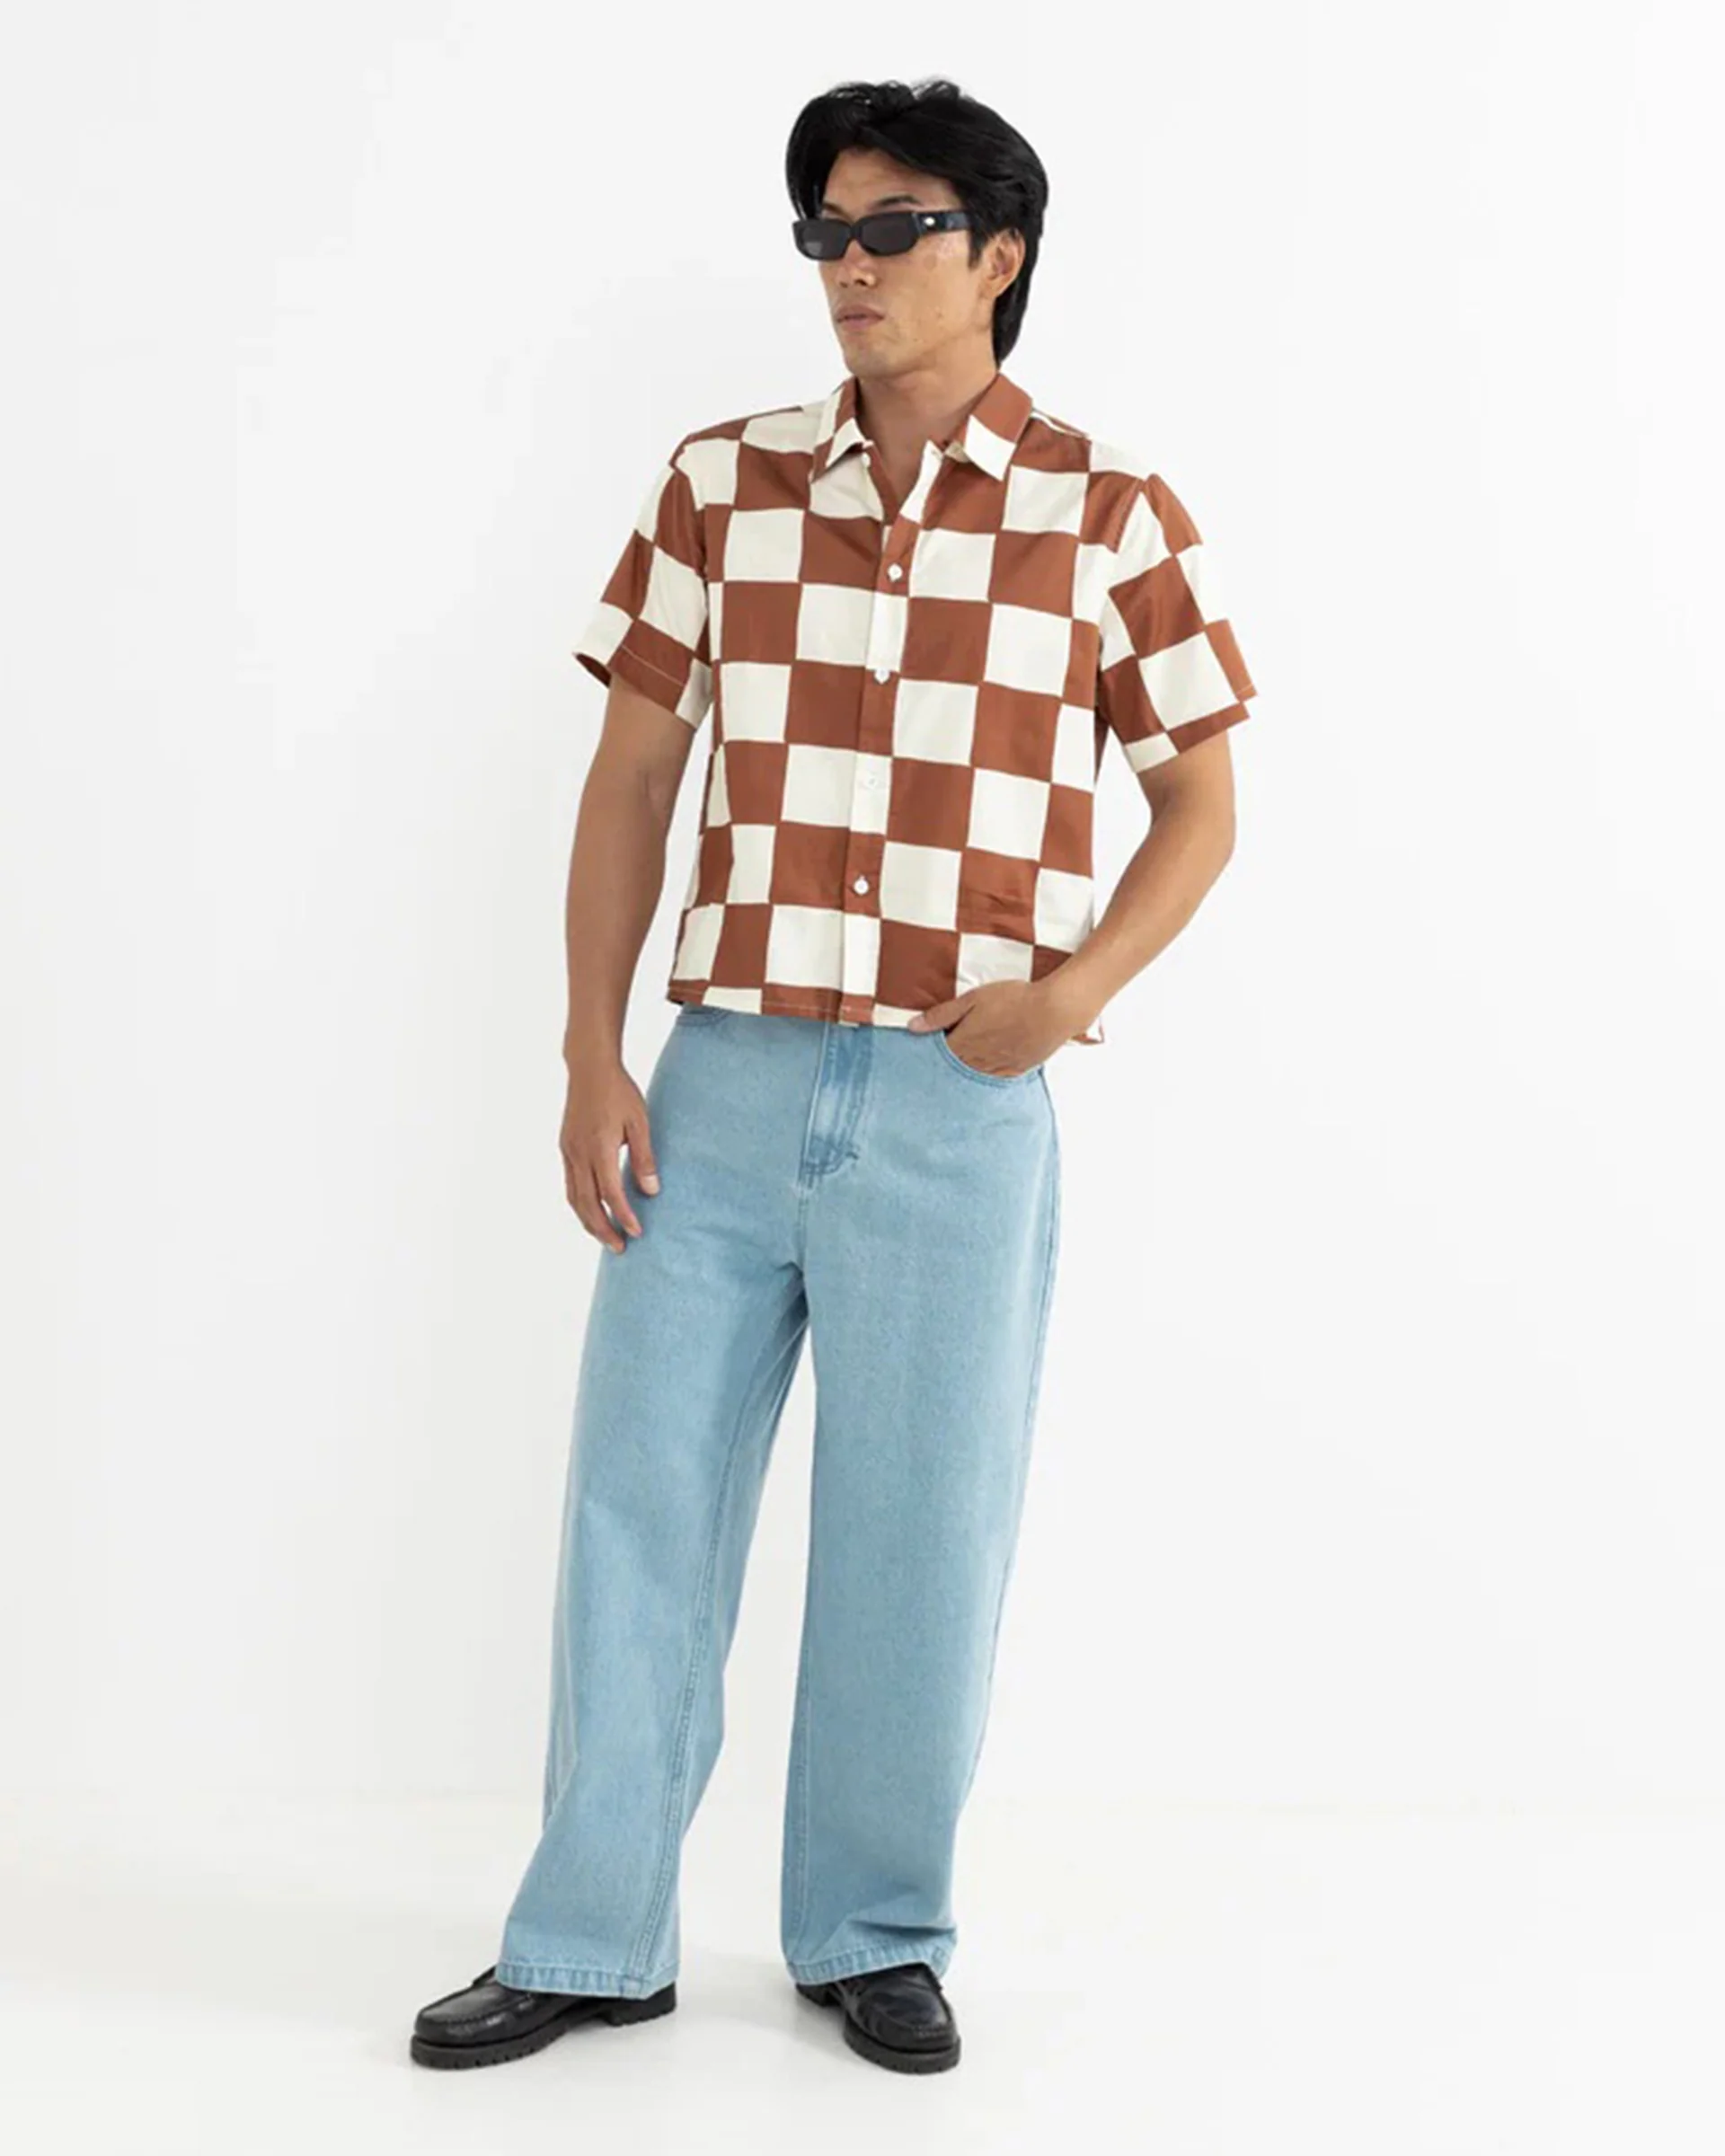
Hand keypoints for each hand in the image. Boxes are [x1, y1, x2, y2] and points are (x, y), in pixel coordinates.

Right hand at [559, 1049, 660, 1252]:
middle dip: (603, 1230)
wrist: (588, 1067)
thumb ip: (644, 1157)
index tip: (637, 1232)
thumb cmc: (619, 1092)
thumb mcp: (640, 1122)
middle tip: (620, 1248)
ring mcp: (568, 1151)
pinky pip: (570, 1185)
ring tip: (605, 1237)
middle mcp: (579, 1153)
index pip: (611, 1193)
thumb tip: (651, 1191)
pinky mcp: (565, 1148)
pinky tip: (592, 1211)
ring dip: (589, 1222)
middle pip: (587, 1204)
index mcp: (599, 1147)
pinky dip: (580, 1204)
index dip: (624, 1216)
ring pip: (574, 1198)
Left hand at [907, 981, 1067, 1077]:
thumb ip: (942, 1014)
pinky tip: (981, 1075)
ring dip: (962, 1075)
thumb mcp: (972, 998)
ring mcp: (998, 1068)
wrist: (1054, 1010)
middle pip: (953, 1069)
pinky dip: (984, 1077)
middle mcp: (978, 1061)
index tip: (920, 1053)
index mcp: (964, 1043)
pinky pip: (994, 1079)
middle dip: (943, 1067)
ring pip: (972, 1076)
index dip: (928, 1054)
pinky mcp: (1016, 1069)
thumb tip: (912, 1026)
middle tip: (933, 1068)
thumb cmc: (1013, 999)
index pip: (937, 1055)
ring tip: (956, 1072)